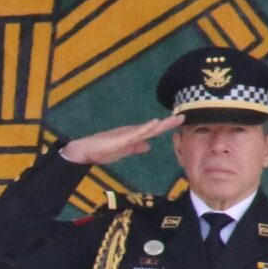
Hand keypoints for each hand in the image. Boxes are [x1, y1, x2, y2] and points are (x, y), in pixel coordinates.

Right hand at [59, 114, 182, 165]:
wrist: (84, 152)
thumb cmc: (101, 152)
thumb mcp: (122, 152)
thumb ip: (135, 148)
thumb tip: (149, 146)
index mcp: (133, 136)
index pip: (153, 131)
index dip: (166, 126)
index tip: (179, 121)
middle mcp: (132, 133)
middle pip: (154, 128)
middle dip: (168, 123)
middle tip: (183, 117)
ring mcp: (127, 135)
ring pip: (148, 128)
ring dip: (162, 124)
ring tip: (174, 118)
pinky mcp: (121, 138)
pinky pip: (137, 133)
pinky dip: (147, 128)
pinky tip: (155, 124)